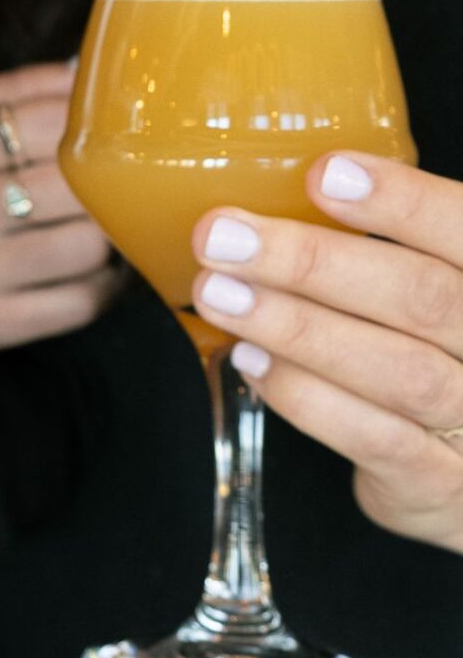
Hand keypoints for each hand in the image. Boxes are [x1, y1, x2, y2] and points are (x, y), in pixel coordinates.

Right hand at [0, 61, 120, 348]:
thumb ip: (8, 91)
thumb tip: (86, 76)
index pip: (52, 123)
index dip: (90, 125)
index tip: (98, 134)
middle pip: (79, 187)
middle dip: (104, 183)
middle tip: (109, 182)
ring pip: (88, 248)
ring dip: (105, 237)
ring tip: (94, 225)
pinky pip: (80, 304)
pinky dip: (100, 287)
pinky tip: (88, 271)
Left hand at [190, 151, 462, 553]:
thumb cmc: (445, 355)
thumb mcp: (439, 289)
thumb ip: (392, 247)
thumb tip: (283, 188)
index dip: (404, 202)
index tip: (325, 173)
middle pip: (423, 299)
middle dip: (313, 263)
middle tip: (222, 236)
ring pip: (398, 371)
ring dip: (296, 328)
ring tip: (218, 294)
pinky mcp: (441, 484)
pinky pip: (376, 439)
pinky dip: (307, 397)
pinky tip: (250, 361)